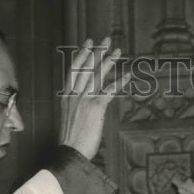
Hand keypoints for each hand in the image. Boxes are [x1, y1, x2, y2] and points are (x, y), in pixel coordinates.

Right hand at [59, 37, 131, 160]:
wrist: (70, 153)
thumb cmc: (71, 140)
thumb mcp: (69, 118)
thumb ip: (75, 106)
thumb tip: (83, 102)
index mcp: (66, 96)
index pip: (73, 69)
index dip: (82, 54)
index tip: (88, 43)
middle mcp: (73, 95)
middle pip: (86, 67)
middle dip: (97, 51)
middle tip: (106, 39)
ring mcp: (84, 100)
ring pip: (97, 75)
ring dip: (108, 61)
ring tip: (118, 52)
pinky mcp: (95, 108)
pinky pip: (109, 91)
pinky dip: (119, 83)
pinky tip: (127, 76)